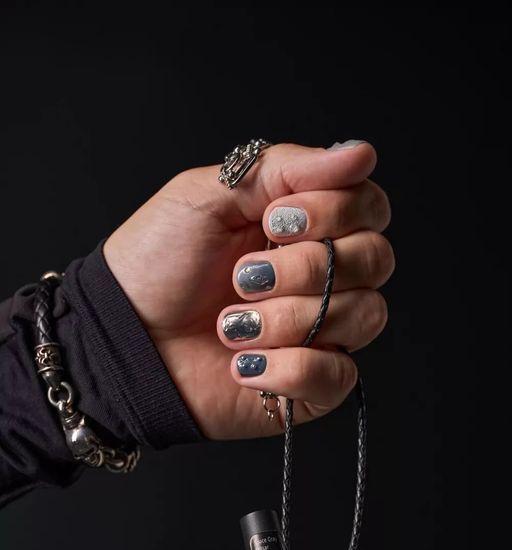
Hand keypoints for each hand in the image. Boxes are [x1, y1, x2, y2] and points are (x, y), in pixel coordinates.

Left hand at [103, 141, 392, 439]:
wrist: (124, 339)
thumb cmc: (156, 266)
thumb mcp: (207, 196)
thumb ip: (284, 169)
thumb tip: (359, 153)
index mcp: (304, 226)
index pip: (369, 207)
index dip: (336, 211)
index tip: (276, 220)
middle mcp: (322, 276)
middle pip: (375, 259)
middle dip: (305, 267)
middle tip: (243, 275)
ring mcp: (321, 330)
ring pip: (363, 316)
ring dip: (288, 318)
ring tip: (232, 324)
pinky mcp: (309, 383)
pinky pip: (338, 375)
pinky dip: (290, 367)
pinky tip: (244, 362)